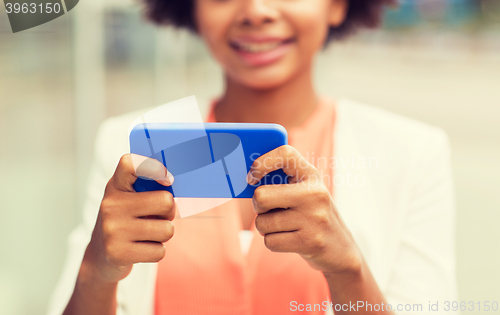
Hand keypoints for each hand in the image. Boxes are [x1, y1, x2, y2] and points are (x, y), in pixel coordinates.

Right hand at [81, 154, 175, 284]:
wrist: (99, 256)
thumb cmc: (125, 221)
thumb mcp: (129, 198)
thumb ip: (148, 187)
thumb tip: (173, 184)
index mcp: (116, 186)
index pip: (130, 164)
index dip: (153, 167)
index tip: (167, 180)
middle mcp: (111, 205)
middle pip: (166, 201)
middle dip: (169, 212)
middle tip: (157, 217)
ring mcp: (113, 229)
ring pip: (167, 230)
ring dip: (163, 234)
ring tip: (147, 234)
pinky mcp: (118, 253)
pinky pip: (160, 251)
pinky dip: (156, 251)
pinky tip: (141, 248)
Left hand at [247, 145, 361, 274]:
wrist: (341, 249)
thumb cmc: (311, 215)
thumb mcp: (304, 191)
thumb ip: (280, 182)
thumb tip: (246, 180)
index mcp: (311, 175)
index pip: (285, 153)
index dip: (262, 163)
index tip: (252, 178)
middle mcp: (315, 193)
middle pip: (261, 196)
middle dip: (257, 207)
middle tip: (268, 210)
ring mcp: (314, 218)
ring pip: (262, 223)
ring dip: (266, 228)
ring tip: (284, 226)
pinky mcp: (310, 242)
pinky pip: (269, 241)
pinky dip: (273, 242)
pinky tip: (289, 239)